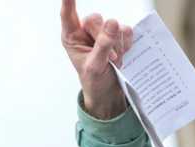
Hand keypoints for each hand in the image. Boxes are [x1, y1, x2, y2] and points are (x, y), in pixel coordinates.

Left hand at [60, 0, 132, 118]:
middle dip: (105, 40)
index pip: (68, 15)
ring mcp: (102, 31)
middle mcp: (85, 31)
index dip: (68, 2)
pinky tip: (122, 55)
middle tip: (110, 59)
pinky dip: (126, 44)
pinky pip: (126, 30)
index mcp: (72, 38)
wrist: (109, 90)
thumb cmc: (94, 80)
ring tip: (113, 61)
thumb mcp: (95, 66)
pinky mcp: (118, 34)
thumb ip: (102, 45)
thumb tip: (112, 23)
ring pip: (114, 24)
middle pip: (96, 20)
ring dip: (116, 45)